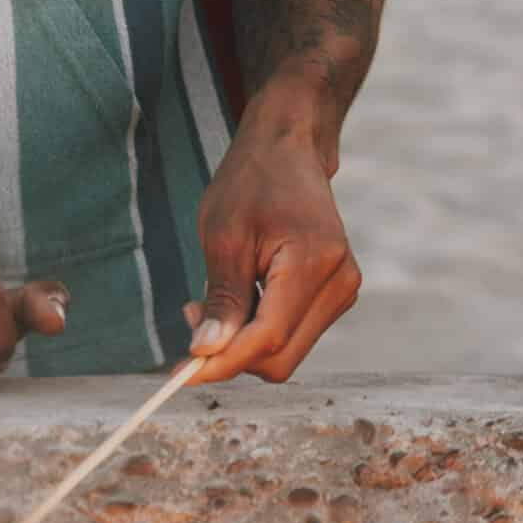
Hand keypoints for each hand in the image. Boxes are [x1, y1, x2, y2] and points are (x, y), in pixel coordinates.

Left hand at [185, 113, 360, 382]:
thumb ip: (222, 300)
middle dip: (230, 354)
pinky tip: (241, 295)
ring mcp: (344, 288)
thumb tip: (208, 354)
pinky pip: (293, 333)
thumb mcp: (223, 237)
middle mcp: (340, 282)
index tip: (178, 372)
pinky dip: (259, 329)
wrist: (290, 150)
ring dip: (243, 341)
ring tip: (212, 297)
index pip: (267, 337)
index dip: (222, 362)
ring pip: (286, 350)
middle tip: (191, 317)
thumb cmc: (253, 182)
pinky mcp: (336, 292)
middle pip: (280, 356)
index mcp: (315, 263)